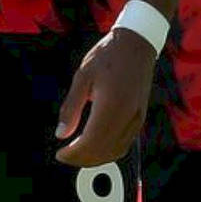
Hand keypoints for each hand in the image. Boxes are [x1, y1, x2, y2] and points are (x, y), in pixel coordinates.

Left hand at [56, 29, 157, 166]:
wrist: (137, 43)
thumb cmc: (107, 56)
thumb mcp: (82, 76)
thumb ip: (71, 107)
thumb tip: (61, 134)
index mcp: (111, 104)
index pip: (91, 142)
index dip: (74, 154)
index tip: (60, 153)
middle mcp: (127, 115)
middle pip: (103, 151)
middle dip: (82, 159)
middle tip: (65, 155)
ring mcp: (137, 117)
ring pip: (116, 151)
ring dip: (96, 158)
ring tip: (78, 153)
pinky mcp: (141, 116)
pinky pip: (125, 143)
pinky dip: (109, 150)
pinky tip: (96, 145)